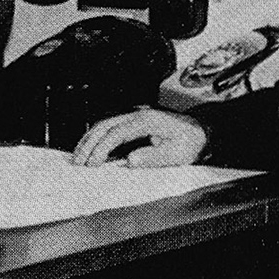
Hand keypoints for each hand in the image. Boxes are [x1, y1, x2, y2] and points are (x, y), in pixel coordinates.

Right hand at [71, 108, 207, 166]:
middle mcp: (137, 115)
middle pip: (104, 126)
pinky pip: (109, 127)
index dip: (102, 149)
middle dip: (88, 144)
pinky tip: (90, 148)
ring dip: (89, 140)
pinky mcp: (133, 122)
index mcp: (147, 121)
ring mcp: (134, 116)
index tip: (93, 163)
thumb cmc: (190, 142)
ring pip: (103, 124)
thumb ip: (153, 157)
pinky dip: (96, 138)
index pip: (116, 133)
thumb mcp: (176, 154)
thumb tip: (129, 161)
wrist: (200, 132)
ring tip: (78, 157)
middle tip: (77, 162)